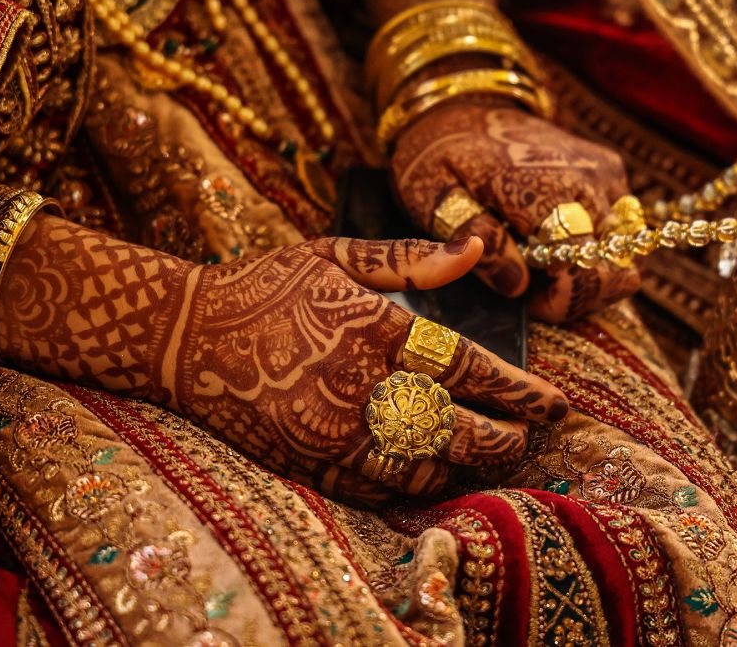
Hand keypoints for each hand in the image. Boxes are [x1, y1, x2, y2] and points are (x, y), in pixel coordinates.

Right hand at [0, 217, 567, 501]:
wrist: (184, 337)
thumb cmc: (265, 286)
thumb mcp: (334, 254)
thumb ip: (411, 258)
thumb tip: (480, 247)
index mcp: (369, 328)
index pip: (465, 367)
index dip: (516, 391)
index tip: (553, 403)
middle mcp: (354, 386)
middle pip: (452, 427)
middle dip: (503, 437)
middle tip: (530, 434)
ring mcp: (329, 433)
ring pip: (421, 466)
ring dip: (467, 466)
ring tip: (494, 456)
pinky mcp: (306, 463)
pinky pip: (376, 489)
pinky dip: (417, 488)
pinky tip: (439, 478)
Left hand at [392, 101, 639, 321]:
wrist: (463, 102)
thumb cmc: (440, 154)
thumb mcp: (432, 197)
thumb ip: (471, 237)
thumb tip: (516, 283)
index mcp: (543, 190)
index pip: (583, 268)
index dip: (561, 302)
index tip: (528, 302)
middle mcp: (587, 181)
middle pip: (617, 270)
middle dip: (578, 294)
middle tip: (533, 287)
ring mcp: (605, 174)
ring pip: (626, 254)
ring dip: (589, 272)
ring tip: (541, 262)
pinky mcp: (610, 170)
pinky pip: (622, 228)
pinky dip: (595, 245)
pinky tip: (552, 237)